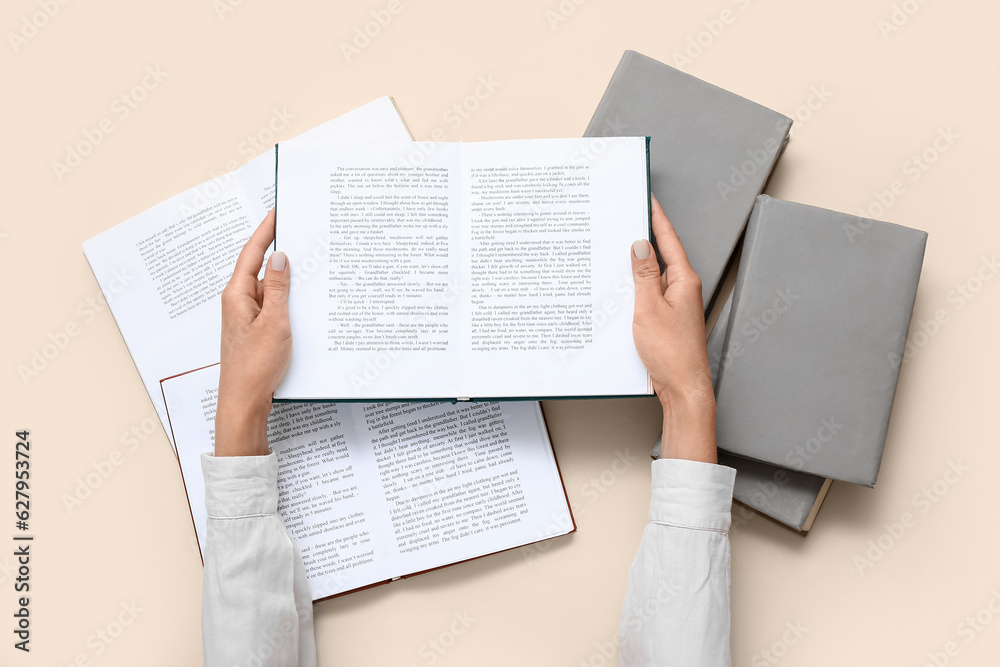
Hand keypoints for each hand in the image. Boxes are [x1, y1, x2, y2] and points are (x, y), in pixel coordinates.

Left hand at [214, 209, 290, 456]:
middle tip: (301, 230)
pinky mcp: (258, 329)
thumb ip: (278, 289)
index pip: (253, 253)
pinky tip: (304, 297)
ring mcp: (248, 316)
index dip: (267, 230)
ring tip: (310, 261)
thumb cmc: (255, 367)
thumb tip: (280, 257)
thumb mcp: (274, 323)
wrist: (244, 402)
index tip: (278, 210)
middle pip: (262, 267)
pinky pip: (274, 305)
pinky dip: (288, 297)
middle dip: (280, 249)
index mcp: (238, 295)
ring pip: (271, 287)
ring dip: (288, 277)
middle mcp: (240, 302)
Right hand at [631, 196, 716, 463]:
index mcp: (684, 280)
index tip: (647, 199)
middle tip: (624, 218)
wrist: (683, 389)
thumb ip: (643, 275)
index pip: (668, 240)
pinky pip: (648, 296)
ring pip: (651, 277)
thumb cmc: (672, 354)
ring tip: (614, 251)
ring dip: (634, 266)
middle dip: (641, 238)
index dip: (656, 218)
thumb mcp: (648, 308)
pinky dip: (634, 289)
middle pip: (660, 255)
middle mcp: (682, 289)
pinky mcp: (666, 320)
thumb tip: (640, 245)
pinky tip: (619, 290)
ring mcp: (675, 305)